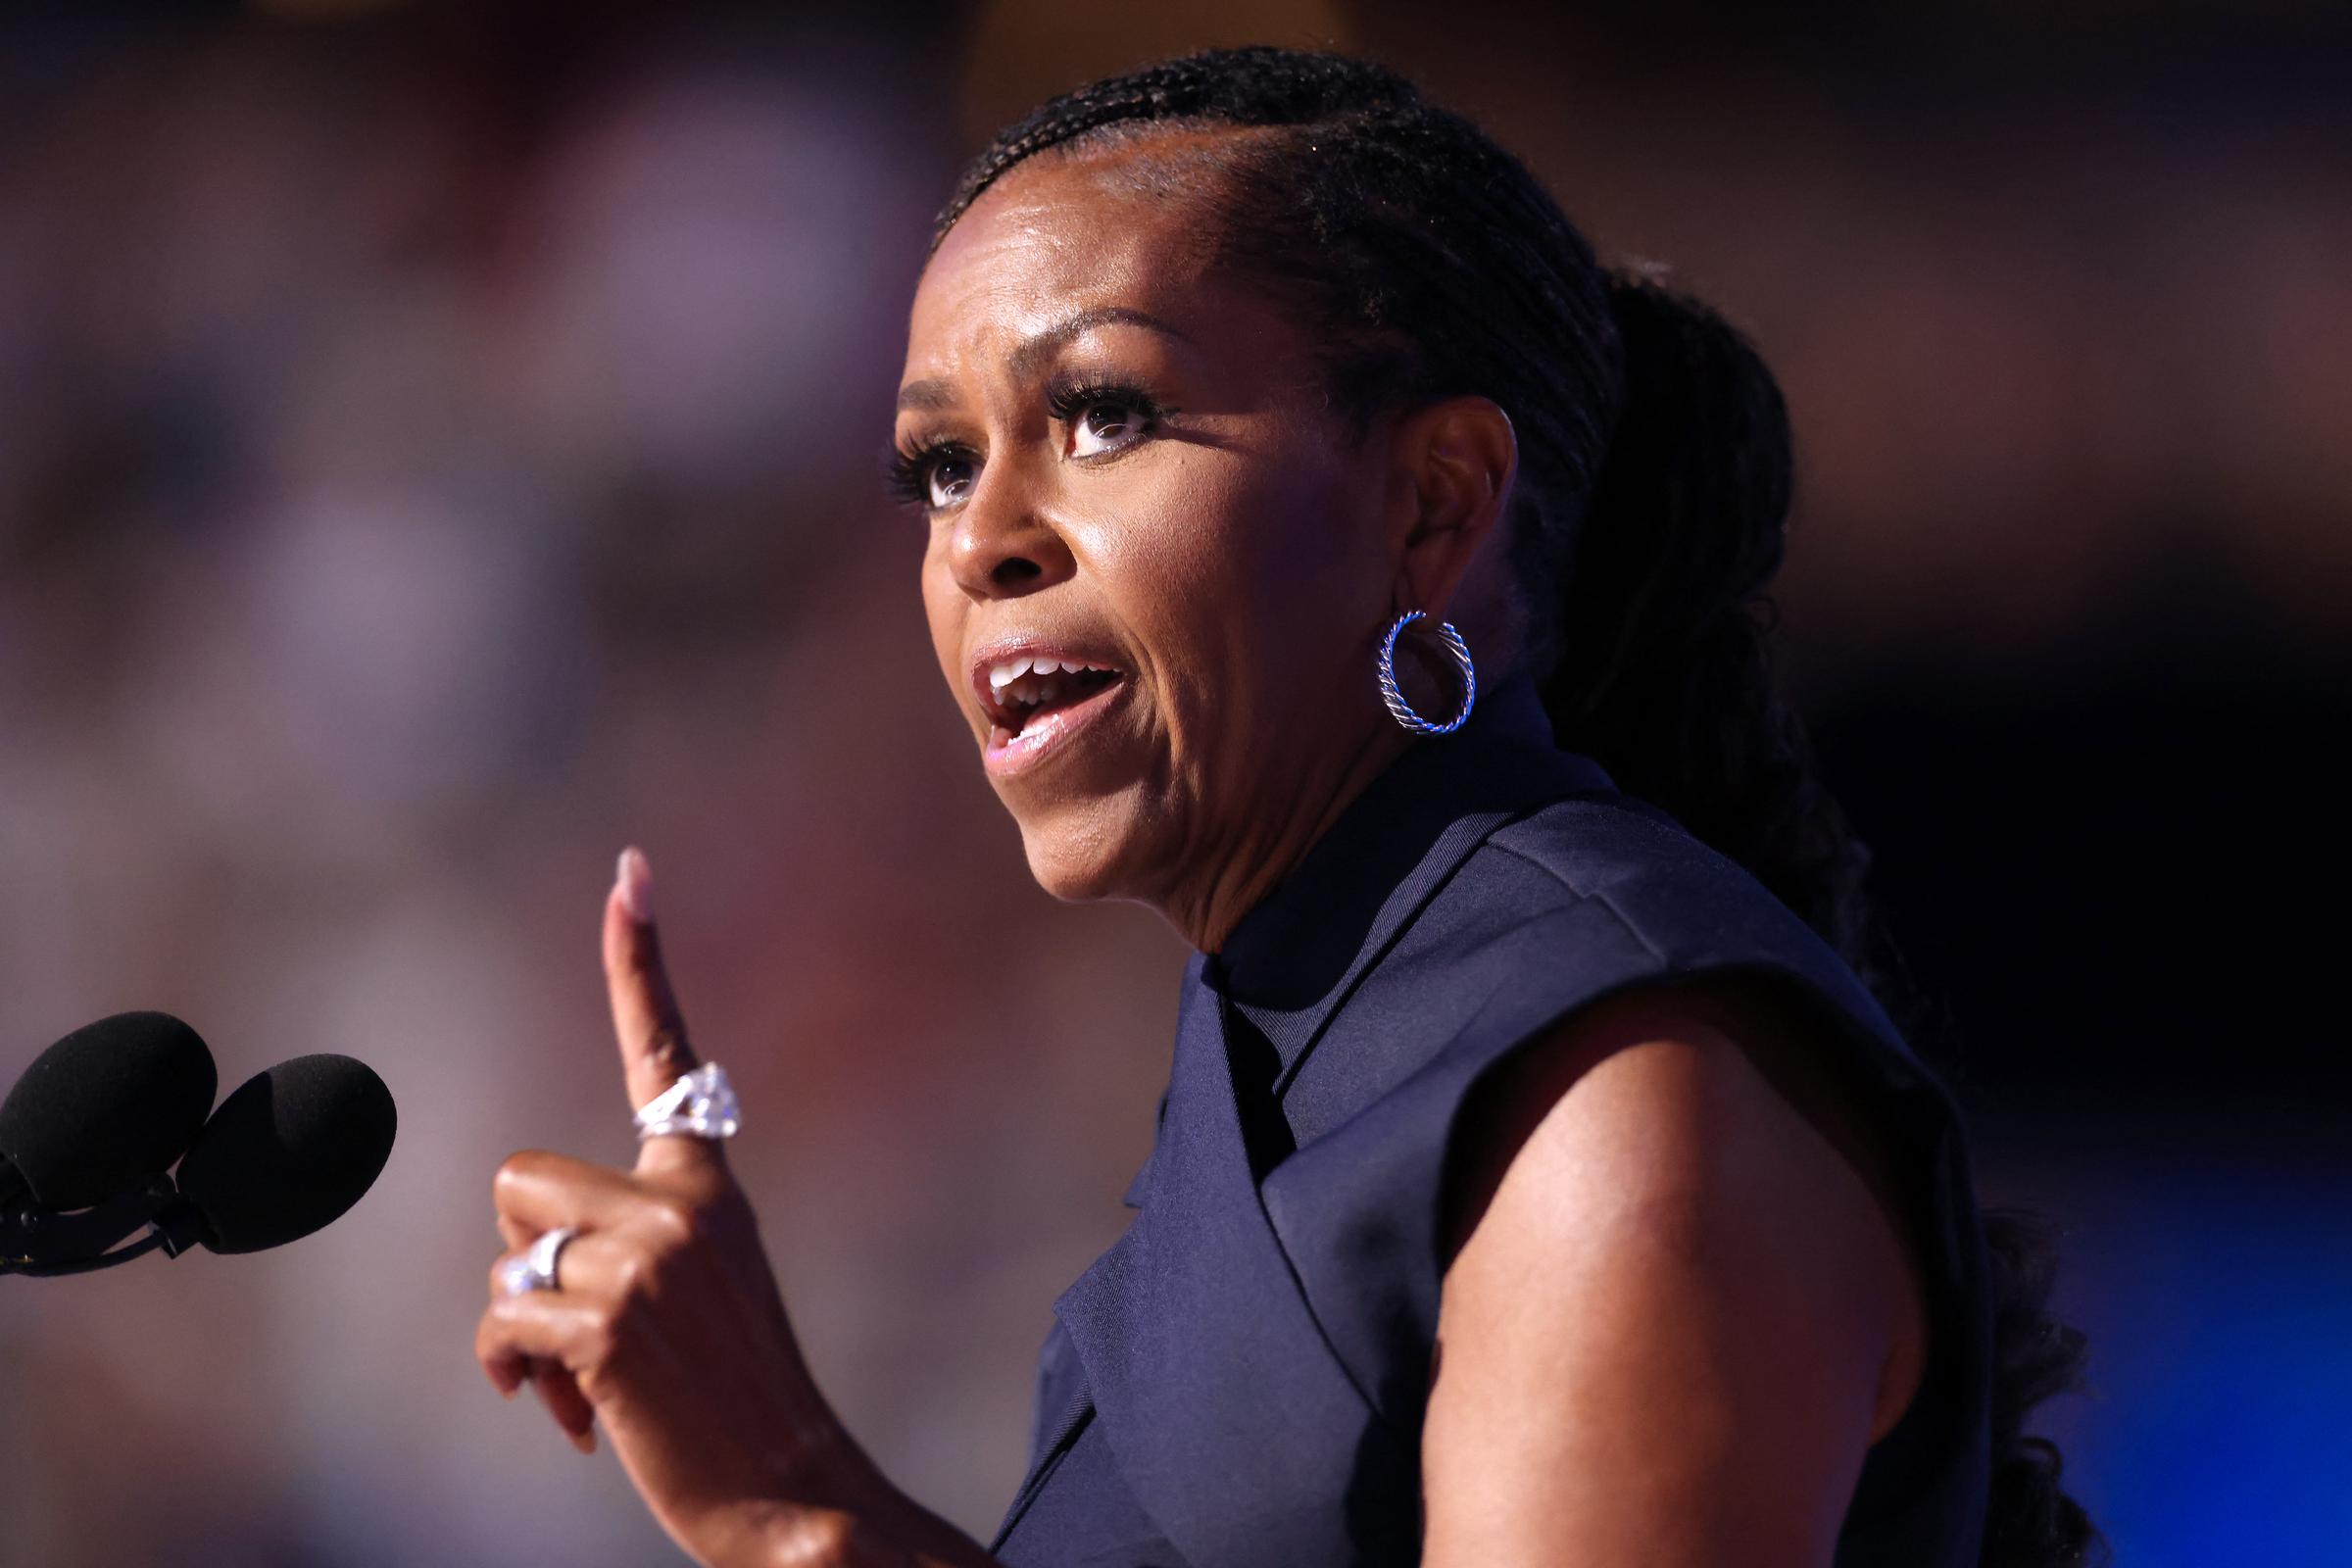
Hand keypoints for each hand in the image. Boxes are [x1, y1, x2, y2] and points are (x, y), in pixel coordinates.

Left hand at [476, 849, 866, 1565]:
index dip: (640, 961)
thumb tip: (523, 1277)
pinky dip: (513, 1376)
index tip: (629, 873)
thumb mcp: (695, 1293)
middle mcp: (684, 1202)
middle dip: (525, 1259)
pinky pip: (502, 1321)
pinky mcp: (613, 1318)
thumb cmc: (728, 1400)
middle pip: (521, 1181)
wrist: (789, 1487)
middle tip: (584, 1329)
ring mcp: (651, 1256)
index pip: (666, 1054)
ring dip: (519, 1328)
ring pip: (509, 1253)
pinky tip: (570, 1416)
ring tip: (581, 1381)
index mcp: (710, 1186)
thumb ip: (630, 1244)